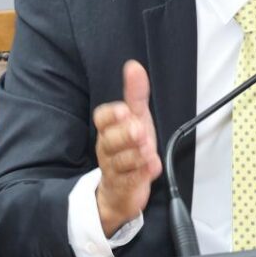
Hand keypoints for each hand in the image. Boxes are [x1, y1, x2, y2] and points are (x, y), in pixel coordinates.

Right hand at [93, 60, 161, 237]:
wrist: (122, 190)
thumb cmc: (129, 148)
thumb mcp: (136, 118)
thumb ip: (135, 94)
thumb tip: (134, 66)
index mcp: (108, 130)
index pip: (102, 119)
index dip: (112, 115)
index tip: (125, 110)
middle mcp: (108, 148)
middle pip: (110, 140)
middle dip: (125, 134)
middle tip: (139, 130)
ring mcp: (114, 169)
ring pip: (120, 161)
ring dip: (135, 154)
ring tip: (148, 149)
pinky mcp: (124, 187)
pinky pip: (130, 181)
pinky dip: (142, 173)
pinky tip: (153, 166)